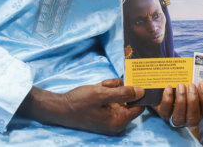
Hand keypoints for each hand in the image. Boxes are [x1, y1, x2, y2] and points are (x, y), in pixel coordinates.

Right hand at [18, 79, 145, 134]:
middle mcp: (116, 122)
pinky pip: (111, 99)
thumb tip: (142, 91)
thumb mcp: (102, 94)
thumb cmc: (80, 102)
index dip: (139, 94)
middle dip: (119, 88)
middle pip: (128, 100)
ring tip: (100, 86)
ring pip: (119, 96)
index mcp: (119, 121)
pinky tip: (97, 88)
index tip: (135, 81)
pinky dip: (106, 91)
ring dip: (111, 88)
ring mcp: (109, 117)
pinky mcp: (103, 113)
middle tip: (107, 85)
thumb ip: (123, 93)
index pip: (139, 107)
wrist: (60, 108)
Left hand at [154, 82, 202, 127]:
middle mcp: (188, 118)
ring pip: (180, 117)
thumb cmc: (185, 82)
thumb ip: (199, 78)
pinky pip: (165, 112)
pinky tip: (168, 88)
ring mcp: (176, 118)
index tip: (202, 83)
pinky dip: (167, 100)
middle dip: (193, 101)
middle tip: (191, 85)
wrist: (165, 86)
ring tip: (181, 85)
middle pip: (194, 118)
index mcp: (200, 111)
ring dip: (181, 101)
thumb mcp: (193, 81)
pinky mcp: (163, 114)